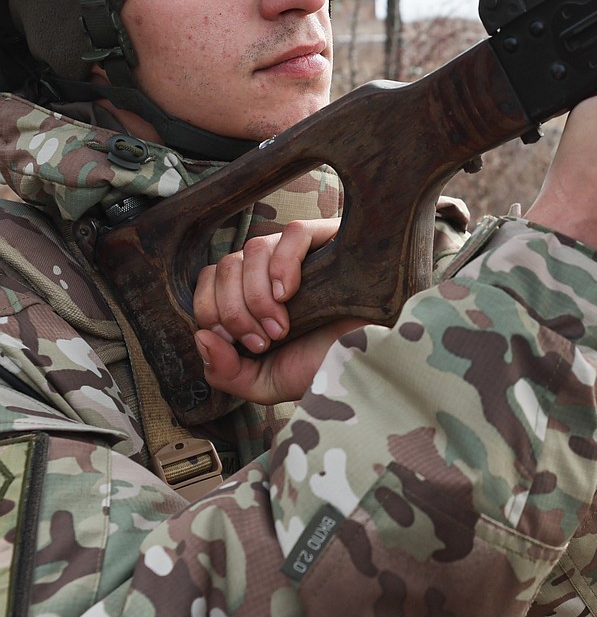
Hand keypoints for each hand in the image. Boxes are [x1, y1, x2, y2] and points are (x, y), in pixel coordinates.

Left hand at [193, 218, 366, 403]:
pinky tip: (290, 293)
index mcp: (253, 297)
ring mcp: (301, 254)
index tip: (245, 345)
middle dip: (235, 311)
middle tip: (266, 341)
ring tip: (284, 325)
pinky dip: (283, 265)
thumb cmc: (328, 368)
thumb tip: (201, 337)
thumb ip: (225, 372)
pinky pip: (292, 234)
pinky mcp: (330, 239)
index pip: (210, 281)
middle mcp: (272, 270)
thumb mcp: (265, 382)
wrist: (375, 363)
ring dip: (257, 295)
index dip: (213, 311)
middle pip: (224, 265)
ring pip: (252, 249)